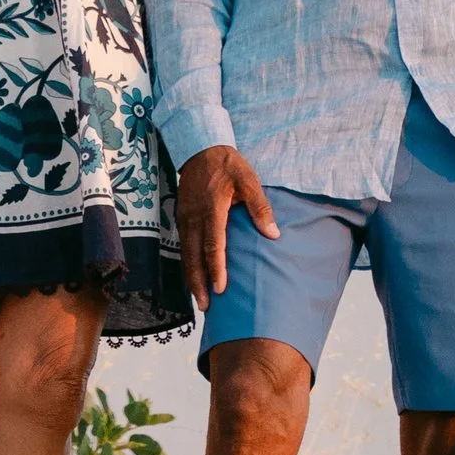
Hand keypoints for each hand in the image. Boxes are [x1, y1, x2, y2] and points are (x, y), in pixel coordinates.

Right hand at [179, 145, 276, 309]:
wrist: (200, 148)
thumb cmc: (228, 165)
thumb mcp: (248, 180)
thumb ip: (260, 207)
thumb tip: (273, 233)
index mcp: (212, 209)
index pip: (213, 244)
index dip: (216, 268)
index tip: (220, 288)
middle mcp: (194, 217)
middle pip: (193, 256)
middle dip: (198, 283)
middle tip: (205, 306)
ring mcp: (184, 218)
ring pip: (186, 254)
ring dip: (191, 278)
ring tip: (199, 299)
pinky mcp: (181, 218)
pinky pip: (183, 246)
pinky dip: (188, 264)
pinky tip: (194, 277)